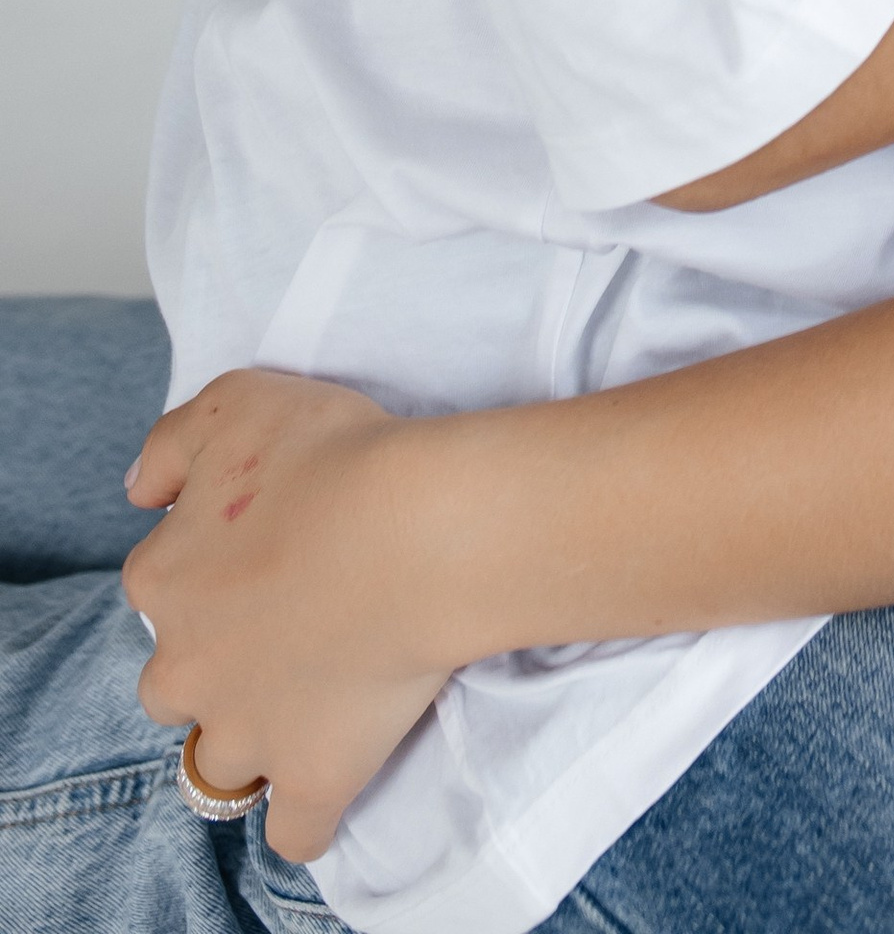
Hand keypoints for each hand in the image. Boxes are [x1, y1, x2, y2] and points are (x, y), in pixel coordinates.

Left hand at [125, 370, 455, 867]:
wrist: (416, 529)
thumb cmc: (334, 454)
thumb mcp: (238, 401)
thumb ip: (173, 441)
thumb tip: (140, 490)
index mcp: (165, 578)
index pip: (159, 586)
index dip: (209, 569)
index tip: (264, 549)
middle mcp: (187, 666)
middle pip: (174, 686)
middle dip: (214, 668)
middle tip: (283, 628)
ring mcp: (247, 730)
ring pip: (220, 762)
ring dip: (250, 741)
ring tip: (306, 702)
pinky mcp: (312, 776)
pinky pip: (295, 830)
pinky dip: (306, 817)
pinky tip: (328, 784)